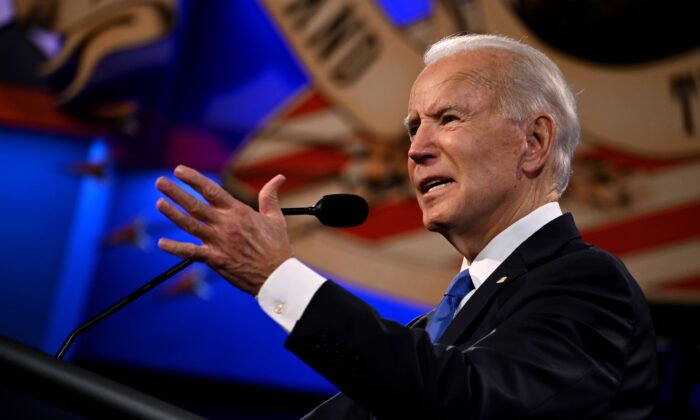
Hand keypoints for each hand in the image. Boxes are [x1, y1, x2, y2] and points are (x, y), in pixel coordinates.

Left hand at [155, 165, 291, 294]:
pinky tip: (162, 243)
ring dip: (173, 214)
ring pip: (190, 225)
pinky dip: (176, 248)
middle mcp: (226, 224)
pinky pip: (192, 253)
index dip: (194, 179)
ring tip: (159, 203)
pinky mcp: (216, 259)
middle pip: (196, 205)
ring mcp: (219, 242)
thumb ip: (270, 196)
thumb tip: (279, 177)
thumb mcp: (275, 218)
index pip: (211, 190)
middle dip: (176, 192)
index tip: (178, 170)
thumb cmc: (277, 247)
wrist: (277, 275)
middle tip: (159, 182)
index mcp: (239, 212)